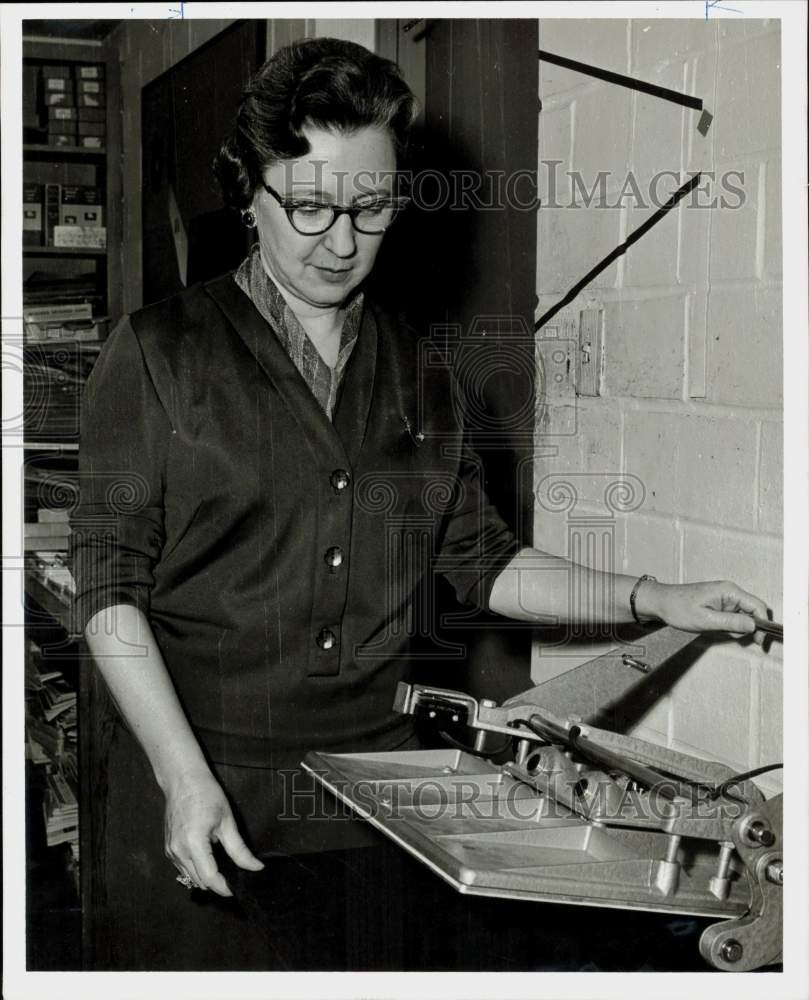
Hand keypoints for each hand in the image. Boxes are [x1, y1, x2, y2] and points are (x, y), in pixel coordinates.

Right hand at [163, 767, 263, 895]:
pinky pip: (183, 868)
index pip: (210, 877)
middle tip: (234, 877)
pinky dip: (196, 869)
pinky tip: (208, 858)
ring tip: (223, 868)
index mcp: (193, 843)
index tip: (237, 889)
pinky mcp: (168, 848)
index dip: (224, 888)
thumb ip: (239, 849)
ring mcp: (170, 851)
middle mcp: (178, 851)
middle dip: (217, 883)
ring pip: (190, 877)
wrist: (182, 780)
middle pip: (199, 881)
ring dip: (206, 877)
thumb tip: (255, 867)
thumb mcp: (227, 821)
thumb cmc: (206, 795)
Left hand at [636, 579, 769, 645]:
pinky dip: (730, 625)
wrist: (660, 603)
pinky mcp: (719, 603)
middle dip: (750, 627)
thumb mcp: (706, 619)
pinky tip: (716, 627)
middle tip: (738, 638)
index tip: (758, 640)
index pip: (758, 606)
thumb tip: (753, 626)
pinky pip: (733, 616)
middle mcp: (730, 591)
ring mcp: (725, 597)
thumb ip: (731, 622)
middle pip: (753, 611)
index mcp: (729, 591)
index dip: (762, 624)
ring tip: (718, 630)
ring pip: (744, 615)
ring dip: (737, 627)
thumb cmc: (678, 608)